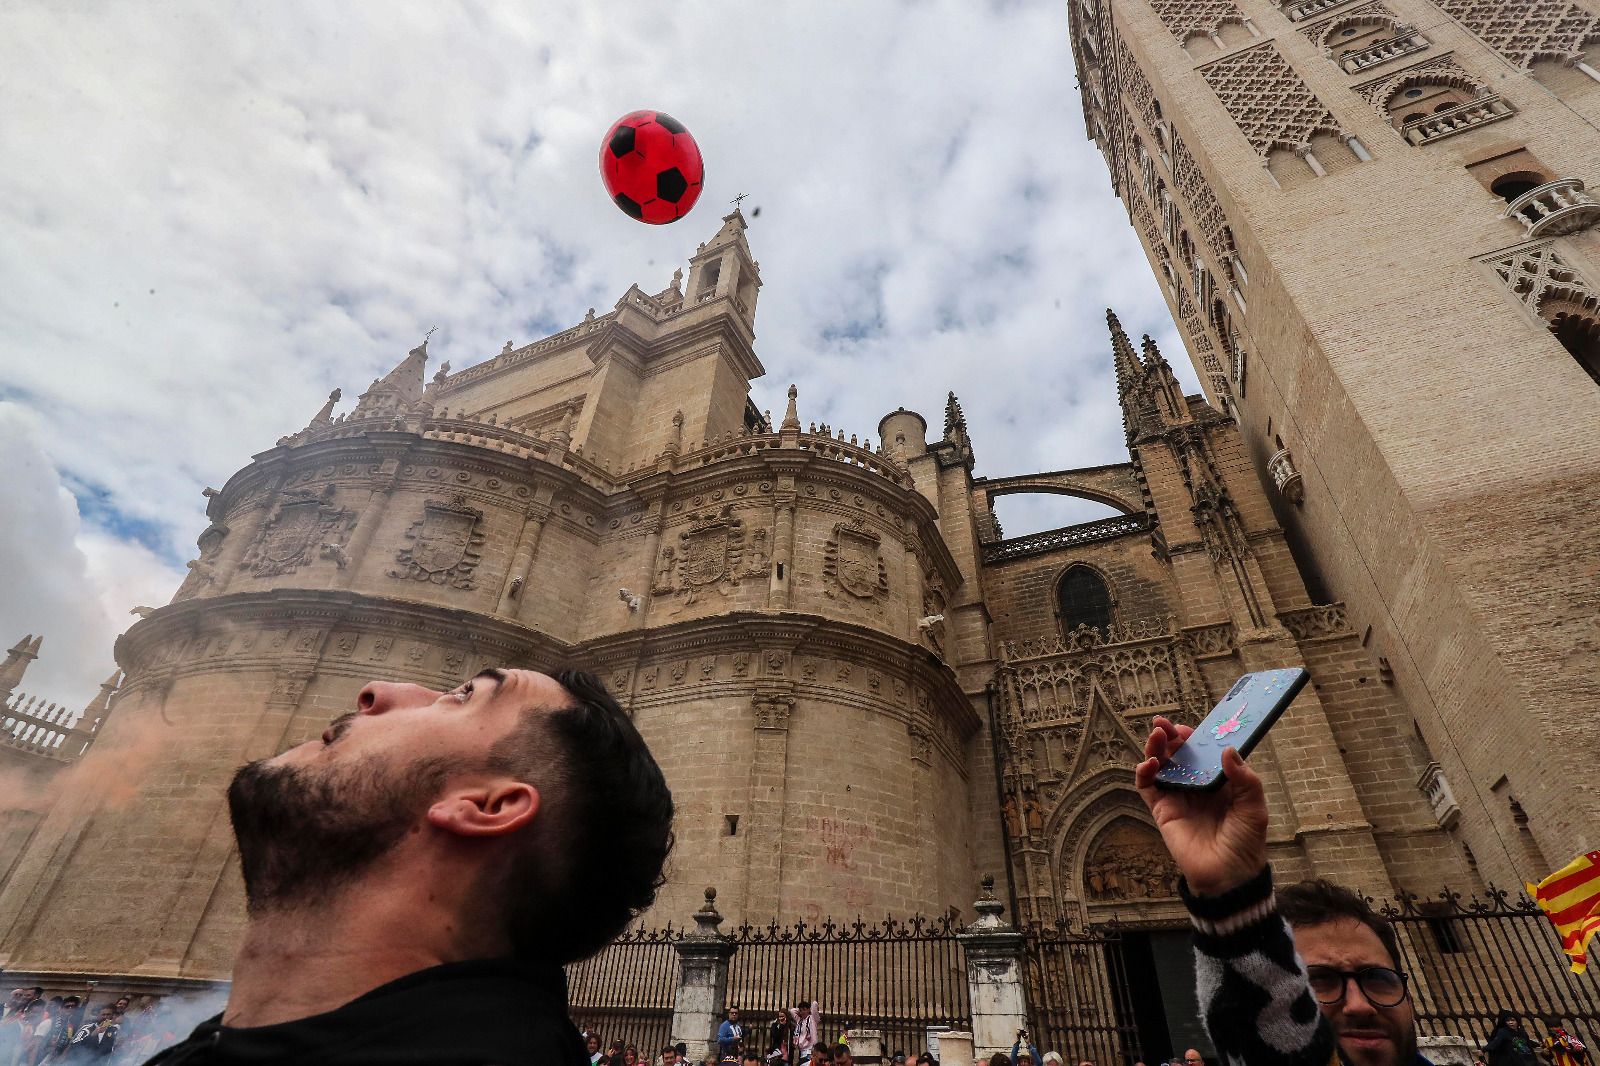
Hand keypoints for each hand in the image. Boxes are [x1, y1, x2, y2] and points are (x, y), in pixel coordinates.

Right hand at [1134, 715, 1268, 894]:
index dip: (1195, 737)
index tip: (1190, 726)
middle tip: (1163, 724)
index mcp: (1219, 782)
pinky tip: (1150, 763)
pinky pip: (1147, 787)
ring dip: (1155, 748)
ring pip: (1161, 765)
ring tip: (1156, 735)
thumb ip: (1245, 779)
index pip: (1203, 752)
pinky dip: (1143, 772)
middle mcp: (1196, 786)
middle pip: (1179, 754)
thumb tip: (1227, 750)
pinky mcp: (1163, 810)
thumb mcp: (1254, 807)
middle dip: (1170, 736)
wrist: (1229, 876)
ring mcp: (1177, 797)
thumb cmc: (1246, 842)